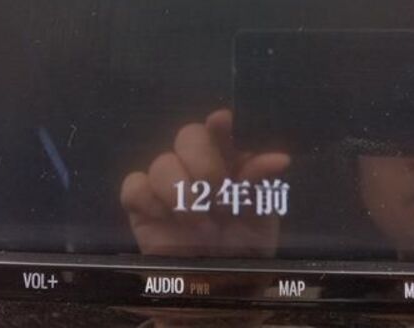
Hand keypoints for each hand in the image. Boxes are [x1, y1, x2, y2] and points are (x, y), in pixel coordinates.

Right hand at [120, 109, 290, 257]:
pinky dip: (150, 199)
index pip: (220, 130)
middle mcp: (195, 166)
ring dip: (182, 192)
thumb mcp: (261, 220)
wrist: (215, 292)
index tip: (223, 121)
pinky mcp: (140, 205)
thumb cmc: (243, 250)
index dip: (219, 124)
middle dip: (204, 165)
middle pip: (188, 136)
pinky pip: (134, 185)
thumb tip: (280, 159)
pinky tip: (166, 218)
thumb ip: (263, 187)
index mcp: (228, 162)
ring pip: (161, 162)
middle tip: (218, 200)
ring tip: (200, 223)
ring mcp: (165, 183)